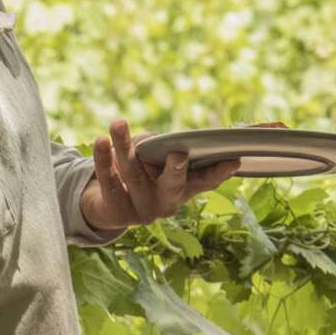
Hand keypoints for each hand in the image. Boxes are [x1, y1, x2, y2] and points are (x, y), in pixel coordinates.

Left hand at [81, 118, 241, 233]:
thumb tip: (175, 137)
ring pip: (133, 174)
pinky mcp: (117, 211)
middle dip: (176, 170)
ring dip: (124, 146)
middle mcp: (167, 203)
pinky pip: (108, 181)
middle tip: (178, 155)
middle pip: (172, 184)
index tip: (234, 160)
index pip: (206, 180)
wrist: (110, 208)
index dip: (220, 172)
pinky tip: (101, 141)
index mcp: (184, 189)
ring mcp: (142, 210)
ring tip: (117, 123)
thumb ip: (171, 145)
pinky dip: (103, 159)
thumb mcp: (161, 159)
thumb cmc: (144, 174)